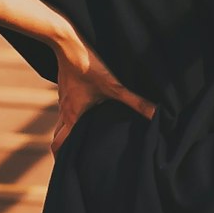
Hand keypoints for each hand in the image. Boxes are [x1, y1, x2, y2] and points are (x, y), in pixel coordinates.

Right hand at [51, 31, 154, 154]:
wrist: (67, 41)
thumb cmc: (88, 65)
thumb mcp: (114, 85)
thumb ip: (135, 101)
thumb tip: (156, 114)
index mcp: (73, 116)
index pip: (59, 146)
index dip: (62, 161)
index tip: (69, 171)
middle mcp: (64, 110)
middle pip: (58, 137)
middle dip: (64, 150)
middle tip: (76, 158)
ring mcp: (63, 97)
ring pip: (61, 121)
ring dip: (69, 131)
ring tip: (85, 137)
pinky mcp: (65, 86)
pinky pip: (65, 107)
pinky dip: (72, 115)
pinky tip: (88, 109)